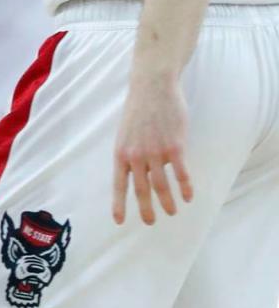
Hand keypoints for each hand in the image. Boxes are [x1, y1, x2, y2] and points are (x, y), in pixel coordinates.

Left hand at [113, 71, 192, 226]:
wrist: (153, 85)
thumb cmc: (139, 108)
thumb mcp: (126, 132)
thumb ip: (130, 153)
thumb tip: (137, 174)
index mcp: (121, 151)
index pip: (119, 184)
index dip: (119, 204)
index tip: (119, 221)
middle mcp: (136, 155)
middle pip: (142, 190)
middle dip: (147, 209)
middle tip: (151, 222)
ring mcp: (156, 151)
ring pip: (162, 185)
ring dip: (168, 202)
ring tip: (172, 211)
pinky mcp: (175, 146)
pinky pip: (181, 173)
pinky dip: (185, 187)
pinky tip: (188, 196)